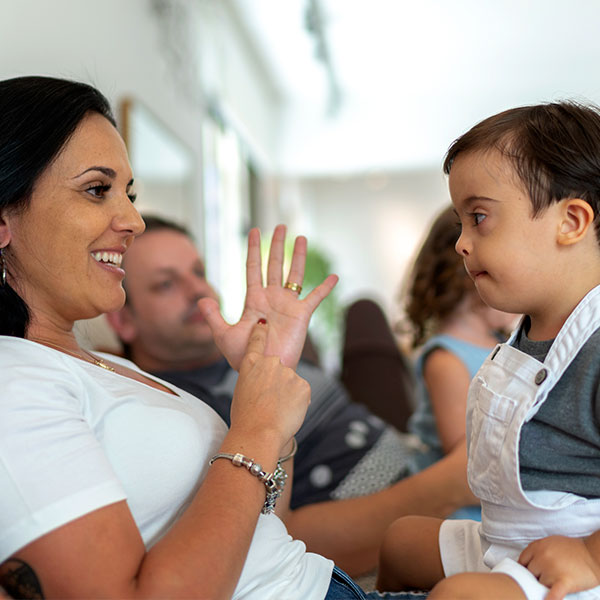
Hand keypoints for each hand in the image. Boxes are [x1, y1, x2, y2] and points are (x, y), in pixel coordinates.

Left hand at [198, 225, 337, 369]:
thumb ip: (213, 316)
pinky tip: (334, 277)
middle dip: (276, 245)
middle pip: (274, 265)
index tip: (253, 231)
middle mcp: (271, 298)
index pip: (252, 268)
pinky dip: (325, 288)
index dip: (252, 249)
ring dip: (297, 256)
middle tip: (280, 226)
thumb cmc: (244, 357)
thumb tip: (202, 299)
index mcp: (253, 299)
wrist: (264, 371)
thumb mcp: (223, 335)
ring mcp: (287, 305)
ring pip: (294, 274)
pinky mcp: (301, 315)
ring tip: (300, 237)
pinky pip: (315, 298)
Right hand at [230, 320, 310, 448]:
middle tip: (268, 404)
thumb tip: (264, 383)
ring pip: (290, 383)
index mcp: (251, 363)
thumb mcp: (241, 393)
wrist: (259, 434)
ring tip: (275, 412)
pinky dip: (297, 403)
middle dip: (276, 385)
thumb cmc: (246, 418)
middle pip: (277, 369)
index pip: (257, 340)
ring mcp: (288, 372)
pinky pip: (301, 393)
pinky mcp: (303, 384)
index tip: (264, 323)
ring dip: (286, 396)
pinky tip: (287, 413)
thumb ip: (255, 380)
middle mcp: (270, 362)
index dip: (261, 332)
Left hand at [518, 535, 599, 599]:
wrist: (593, 554)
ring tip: (556, 581)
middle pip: (530, 574)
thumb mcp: (550, 542)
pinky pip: (552, 594)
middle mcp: (542, 557)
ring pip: (540, 584)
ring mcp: (552, 570)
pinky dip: (549, 599)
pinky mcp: (564, 581)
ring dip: (546, 585)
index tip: (531, 572)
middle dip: (537, 576)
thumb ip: (537, 550)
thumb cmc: (572, 548)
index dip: (526, 568)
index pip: (522, 561)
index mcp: (538, 546)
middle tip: (547, 576)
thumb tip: (527, 562)